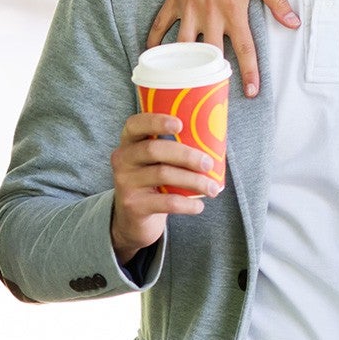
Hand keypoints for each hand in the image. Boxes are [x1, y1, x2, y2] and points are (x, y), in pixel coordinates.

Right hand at [109, 112, 219, 264]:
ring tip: (212, 188)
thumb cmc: (155, 180)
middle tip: (208, 163)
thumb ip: (174, 146)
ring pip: (162, 175)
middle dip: (186, 155)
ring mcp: (125, 183)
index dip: (156, 121)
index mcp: (129, 141)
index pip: (135, 124)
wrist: (133, 217)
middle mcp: (122, 159)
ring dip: (194, 181)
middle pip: (153, 150)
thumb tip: (216, 138)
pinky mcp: (132, 205)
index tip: (180, 124)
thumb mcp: (157, 160)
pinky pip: (165, 202)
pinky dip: (187, 204)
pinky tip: (199, 206)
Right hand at [146, 0, 297, 97]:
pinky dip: (154, 41)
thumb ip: (278, 2)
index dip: (249, 73)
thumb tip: (294, 24)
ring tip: (181, 85)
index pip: (245, 50)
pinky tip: (153, 57)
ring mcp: (189, 8)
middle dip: (212, 77)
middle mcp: (210, 15)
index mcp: (234, 11)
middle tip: (212, 97)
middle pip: (211, 55)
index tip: (251, 92)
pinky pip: (159, 25)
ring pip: (183, 46)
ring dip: (182, 66)